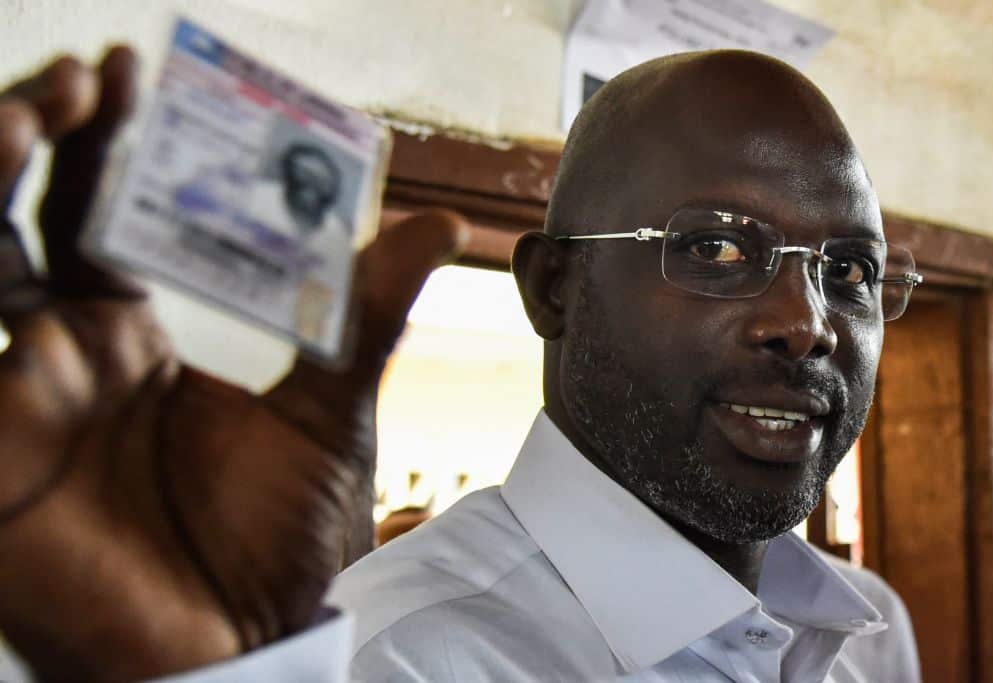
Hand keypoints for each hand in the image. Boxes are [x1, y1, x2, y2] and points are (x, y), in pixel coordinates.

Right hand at [0, 48, 467, 681]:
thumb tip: (438, 226)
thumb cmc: (278, 545)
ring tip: (32, 113)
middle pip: (16, 215)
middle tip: (83, 81)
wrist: (248, 648)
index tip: (129, 74)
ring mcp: (20, 398)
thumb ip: (368, 314)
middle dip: (32, 134)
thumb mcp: (333, 408)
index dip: (99, 142)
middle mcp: (64, 357)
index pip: (94, 214)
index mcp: (132, 341)